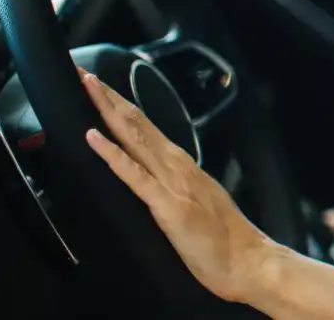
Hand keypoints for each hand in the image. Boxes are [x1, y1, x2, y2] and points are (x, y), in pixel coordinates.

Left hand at [79, 68, 273, 303]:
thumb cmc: (224, 239)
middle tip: (85, 74)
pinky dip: (113, 154)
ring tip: (88, 88)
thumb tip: (160, 177)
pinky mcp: (167, 206)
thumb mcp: (197, 203)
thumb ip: (178, 186)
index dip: (121, 105)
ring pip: (134, 139)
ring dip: (109, 112)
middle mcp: (177, 167)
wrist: (248, 259)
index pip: (145, 128)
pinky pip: (134, 176)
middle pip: (137, 124)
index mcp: (182, 166)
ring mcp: (172, 183)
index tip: (99, 86)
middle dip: (109, 98)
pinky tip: (95, 138)